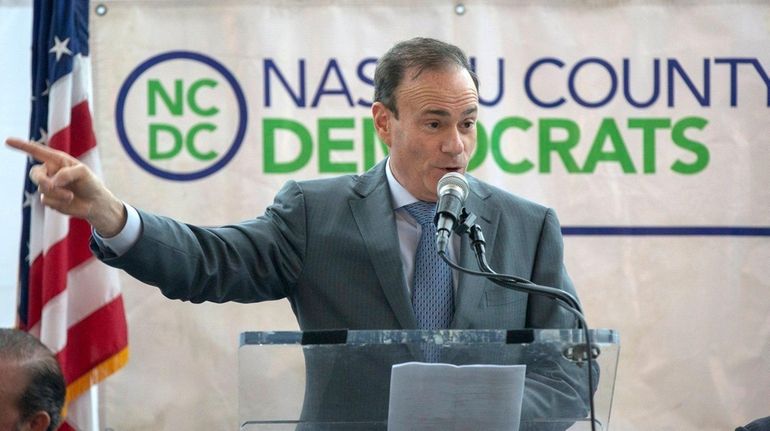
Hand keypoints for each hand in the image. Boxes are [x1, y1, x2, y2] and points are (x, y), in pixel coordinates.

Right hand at [6, 138, 126, 236]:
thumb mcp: (83, 173)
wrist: (95, 203)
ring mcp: (47, 186)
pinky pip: (47, 200)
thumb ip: (67, 173)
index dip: (21, 146)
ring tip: (71, 195)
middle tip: (51, 186)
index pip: (37, 151)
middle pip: (35, 174)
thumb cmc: (90, 183)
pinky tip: (68, 200)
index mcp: (57, 160)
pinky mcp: (48, 199)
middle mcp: (49, 171)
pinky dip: (59, 201)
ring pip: (43, 189)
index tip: (7, 140)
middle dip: (42, 180)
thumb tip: (51, 182)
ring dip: (58, 193)